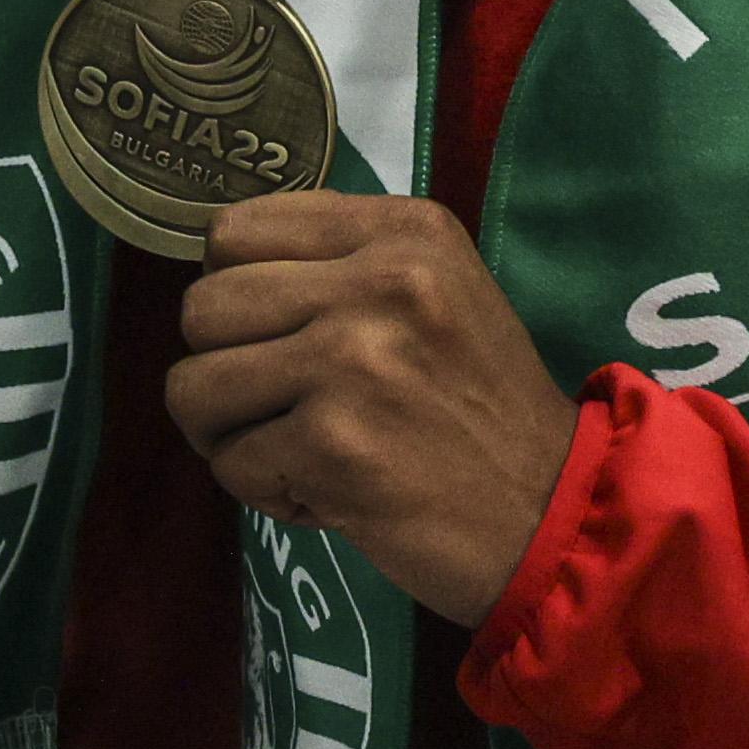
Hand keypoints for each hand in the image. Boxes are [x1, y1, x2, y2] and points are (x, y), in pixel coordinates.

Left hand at [164, 191, 578, 626]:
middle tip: (282, 409)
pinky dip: (266, 492)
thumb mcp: (435, 294)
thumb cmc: (477, 408)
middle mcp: (382, 280)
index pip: (232, 232)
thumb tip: (215, 265)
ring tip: (296, 451)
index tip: (275, 338)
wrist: (555, 515)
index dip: (231, 293)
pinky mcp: (335, 442)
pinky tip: (329, 494)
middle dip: (223, 371)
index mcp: (404, 232)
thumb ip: (338, 263)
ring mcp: (355, 359)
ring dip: (229, 436)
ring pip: (192, 386)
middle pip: (201, 307)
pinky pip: (229, 463)